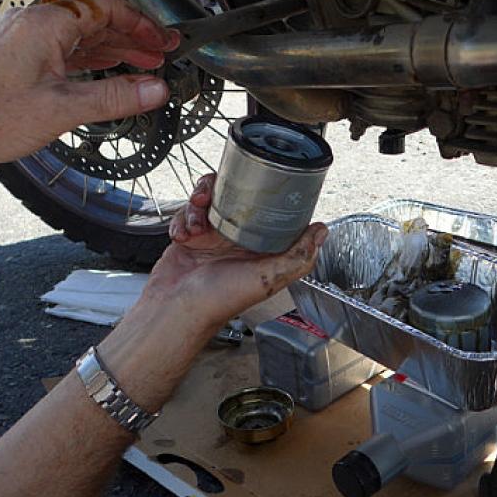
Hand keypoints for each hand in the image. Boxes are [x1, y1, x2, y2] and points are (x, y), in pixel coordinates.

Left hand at [0, 0, 179, 167]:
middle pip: (94, 18)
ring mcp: (23, 38)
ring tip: (143, 63)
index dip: (140, 23)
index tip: (162, 40)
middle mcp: (32, 23)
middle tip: (161, 52)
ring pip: (80, 34)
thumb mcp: (65, 109)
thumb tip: (155, 89)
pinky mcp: (17, 56)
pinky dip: (90, 57)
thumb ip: (116, 97)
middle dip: (131, 36)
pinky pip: (63, 47)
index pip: (105, 7)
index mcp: (45, 24)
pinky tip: (107, 68)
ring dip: (113, 48)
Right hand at [98, 173, 326, 409]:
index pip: (268, 211)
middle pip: (235, 197)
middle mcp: (236, 240)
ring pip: (209, 200)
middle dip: (223, 191)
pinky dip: (182, 219)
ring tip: (196, 221)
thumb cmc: (218, 302)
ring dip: (199, 204)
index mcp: (258, 248)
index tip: (259, 186)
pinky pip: (187, 213)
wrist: (175, 311)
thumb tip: (321, 232)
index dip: (264, 196)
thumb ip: (298, 256)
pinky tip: (183, 234)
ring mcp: (211, 237)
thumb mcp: (268, 279)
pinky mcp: (189, 237)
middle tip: (212, 197)